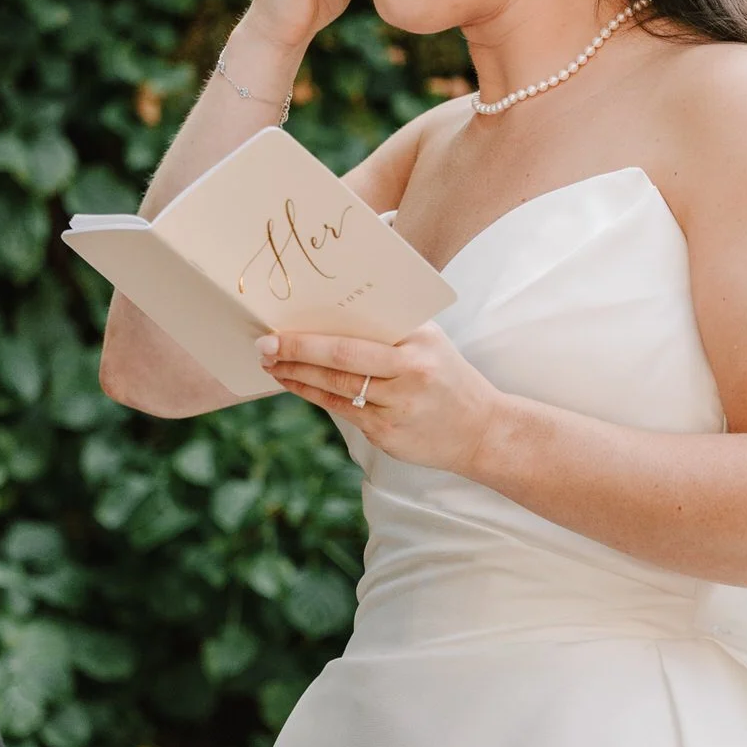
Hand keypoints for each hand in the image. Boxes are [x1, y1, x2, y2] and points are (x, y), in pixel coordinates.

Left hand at [259, 322, 501, 473]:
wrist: (481, 430)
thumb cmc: (447, 377)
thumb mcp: (430, 342)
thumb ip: (389, 328)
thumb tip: (329, 313)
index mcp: (420, 340)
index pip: (359, 331)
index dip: (316, 330)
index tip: (282, 322)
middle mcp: (411, 371)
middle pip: (343, 358)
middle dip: (298, 350)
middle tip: (264, 344)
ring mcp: (398, 405)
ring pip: (336, 387)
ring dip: (297, 375)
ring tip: (270, 363)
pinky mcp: (387, 432)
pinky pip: (342, 409)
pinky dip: (313, 395)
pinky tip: (293, 383)